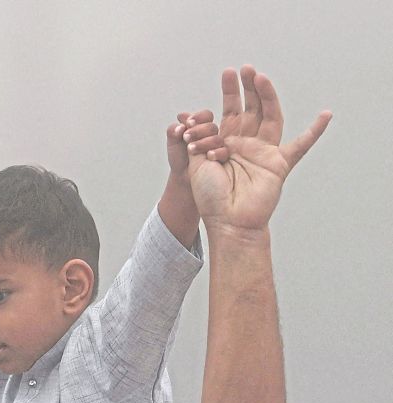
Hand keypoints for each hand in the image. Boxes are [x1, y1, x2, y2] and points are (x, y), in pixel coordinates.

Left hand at [166, 109, 226, 178]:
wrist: (182, 177)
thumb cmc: (179, 157)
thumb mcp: (173, 142)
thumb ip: (173, 131)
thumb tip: (180, 127)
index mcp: (202, 126)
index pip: (206, 116)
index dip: (199, 117)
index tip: (188, 123)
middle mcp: (211, 135)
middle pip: (212, 127)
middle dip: (198, 131)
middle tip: (186, 137)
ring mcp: (218, 147)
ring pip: (217, 140)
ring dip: (204, 143)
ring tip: (190, 149)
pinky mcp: (222, 159)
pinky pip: (224, 153)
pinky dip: (216, 153)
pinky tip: (208, 155)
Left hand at [187, 66, 331, 232]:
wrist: (226, 222)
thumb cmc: (210, 198)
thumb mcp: (195, 163)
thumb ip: (195, 138)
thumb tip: (187, 118)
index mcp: (227, 144)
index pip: (231, 112)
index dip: (230, 92)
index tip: (228, 73)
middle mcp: (247, 145)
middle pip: (252, 109)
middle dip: (249, 88)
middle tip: (245, 68)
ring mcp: (264, 153)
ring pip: (271, 117)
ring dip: (268, 96)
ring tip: (260, 77)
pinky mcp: (279, 165)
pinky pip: (301, 146)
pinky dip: (315, 131)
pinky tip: (327, 115)